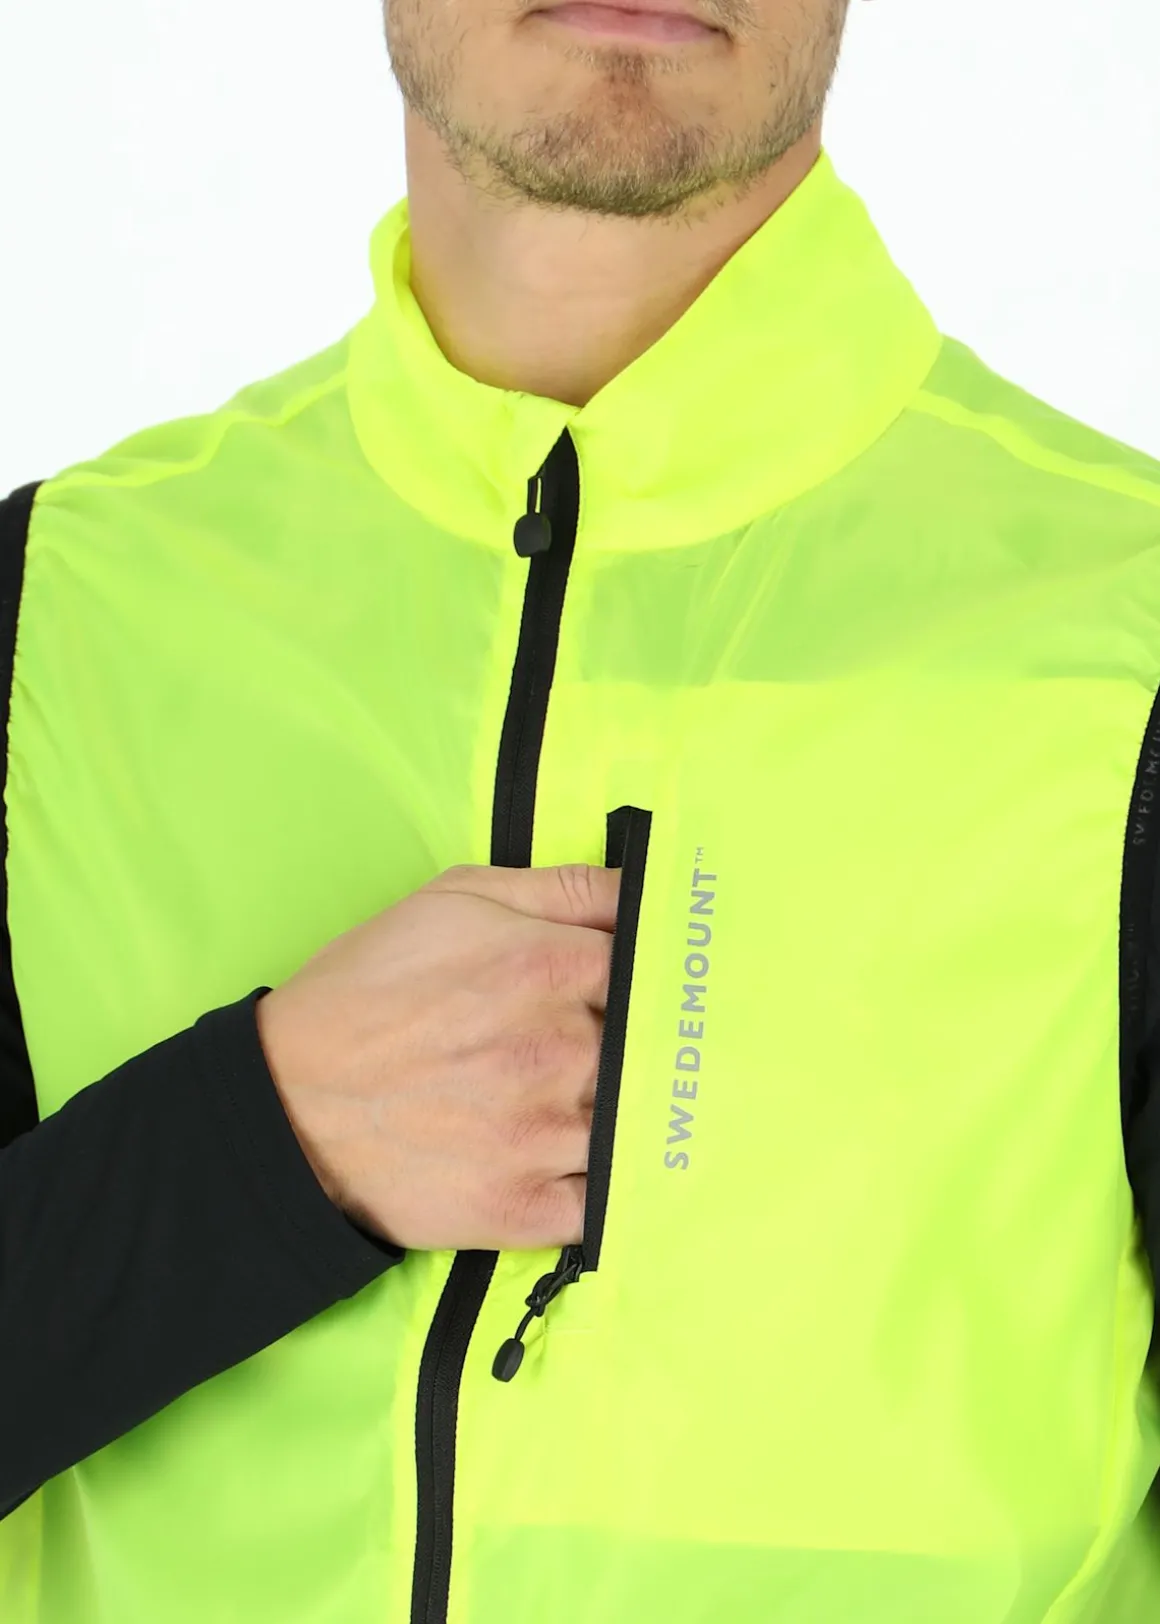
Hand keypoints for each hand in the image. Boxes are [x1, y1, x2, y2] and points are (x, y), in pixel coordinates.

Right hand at [255, 861, 620, 1250]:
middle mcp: (561, 1052)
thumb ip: (563, 888)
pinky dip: (613, 1189)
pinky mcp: (526, 1208)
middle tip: (626, 1049)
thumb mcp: (458, 899)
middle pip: (654, 1049)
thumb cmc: (370, 988)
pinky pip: (608, 1203)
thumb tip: (643, 887)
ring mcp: (547, 1136)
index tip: (655, 991)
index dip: (654, 981)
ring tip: (599, 1104)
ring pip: (638, 1124)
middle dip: (646, 1047)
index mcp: (550, 967)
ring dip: (630, 1115)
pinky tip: (593, 1166)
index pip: (656, 971)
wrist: (287, 1102)